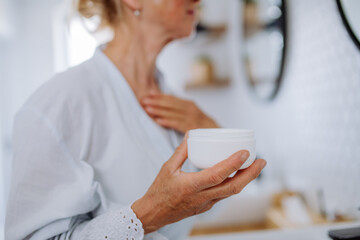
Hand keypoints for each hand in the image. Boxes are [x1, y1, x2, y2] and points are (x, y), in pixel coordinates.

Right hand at [131, 134, 266, 233]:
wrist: (154, 214)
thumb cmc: (159, 191)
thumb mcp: (167, 168)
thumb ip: (181, 151)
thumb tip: (191, 134)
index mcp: (191, 186)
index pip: (217, 175)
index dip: (233, 164)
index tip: (245, 152)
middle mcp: (202, 197)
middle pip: (233, 187)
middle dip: (251, 174)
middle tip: (262, 161)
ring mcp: (206, 204)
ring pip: (231, 193)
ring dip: (246, 180)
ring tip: (255, 166)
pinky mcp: (206, 206)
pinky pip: (224, 195)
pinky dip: (234, 184)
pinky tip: (238, 175)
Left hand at [142, 93, 218, 132]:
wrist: (218, 133)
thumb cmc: (202, 123)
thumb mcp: (192, 112)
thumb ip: (179, 108)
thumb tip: (164, 103)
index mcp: (189, 104)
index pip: (172, 98)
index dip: (160, 96)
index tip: (148, 94)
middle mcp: (191, 109)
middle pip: (171, 104)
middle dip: (156, 102)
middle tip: (143, 101)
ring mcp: (192, 118)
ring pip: (173, 113)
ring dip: (159, 111)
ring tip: (147, 109)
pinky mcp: (192, 128)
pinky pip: (178, 124)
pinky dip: (168, 122)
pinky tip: (158, 121)